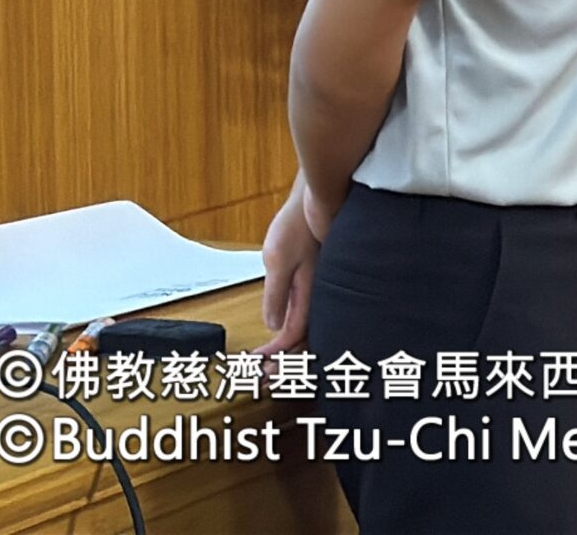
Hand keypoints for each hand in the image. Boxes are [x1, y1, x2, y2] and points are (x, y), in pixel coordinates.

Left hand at [254, 184, 320, 355]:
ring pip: (308, 331)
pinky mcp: (318, 283)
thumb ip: (276, 295)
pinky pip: (309, 316)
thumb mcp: (278, 260)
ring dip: (289, 351)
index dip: (274, 354)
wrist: (318, 199)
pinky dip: (294, 333)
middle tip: (261, 378)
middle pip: (305, 341)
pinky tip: (284, 335)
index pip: (293, 336)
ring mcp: (321, 290)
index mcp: (311, 295)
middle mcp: (320, 297)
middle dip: (284, 362)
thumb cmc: (299, 225)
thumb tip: (272, 325)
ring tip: (269, 365)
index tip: (256, 364)